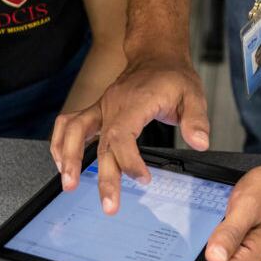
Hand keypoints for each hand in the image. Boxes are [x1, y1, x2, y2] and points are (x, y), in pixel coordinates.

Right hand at [49, 52, 209, 213]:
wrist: (155, 55)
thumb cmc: (172, 76)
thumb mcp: (194, 94)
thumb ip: (196, 119)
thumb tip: (200, 143)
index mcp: (135, 102)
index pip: (122, 135)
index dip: (129, 161)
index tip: (142, 179)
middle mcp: (112, 105)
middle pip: (101, 144)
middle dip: (103, 177)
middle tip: (109, 205)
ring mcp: (101, 107)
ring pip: (74, 132)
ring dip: (68, 158)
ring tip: (69, 185)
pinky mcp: (97, 111)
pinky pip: (69, 125)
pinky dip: (60, 143)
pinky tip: (62, 163)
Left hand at [203, 152, 260, 260]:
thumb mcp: (246, 207)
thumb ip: (229, 234)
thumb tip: (213, 258)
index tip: (188, 243)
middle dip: (201, 250)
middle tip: (209, 222)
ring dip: (209, 243)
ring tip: (220, 219)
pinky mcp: (247, 254)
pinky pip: (223, 253)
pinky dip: (218, 239)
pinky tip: (224, 223)